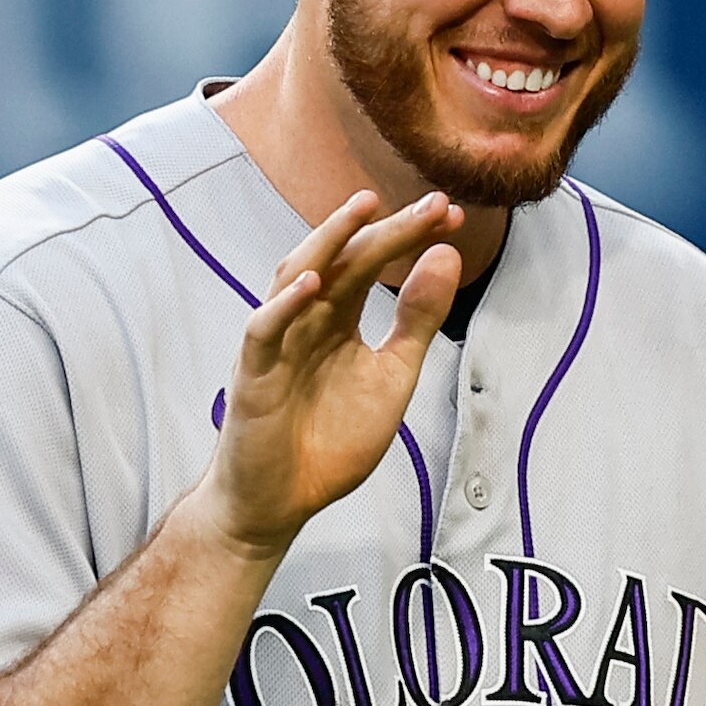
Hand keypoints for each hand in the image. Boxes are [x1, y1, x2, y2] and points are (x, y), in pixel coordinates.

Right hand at [199, 190, 463, 558]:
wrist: (282, 501)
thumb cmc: (329, 442)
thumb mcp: (391, 378)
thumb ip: (417, 322)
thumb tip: (446, 257)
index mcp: (338, 318)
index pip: (374, 263)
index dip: (410, 236)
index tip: (451, 214)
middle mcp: (306, 319)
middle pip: (344, 261)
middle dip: (387, 230)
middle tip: (431, 204)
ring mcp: (277, 343)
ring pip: (296, 278)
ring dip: (328, 242)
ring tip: (364, 211)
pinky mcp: (253, 375)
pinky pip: (265, 331)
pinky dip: (285, 306)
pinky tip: (314, 284)